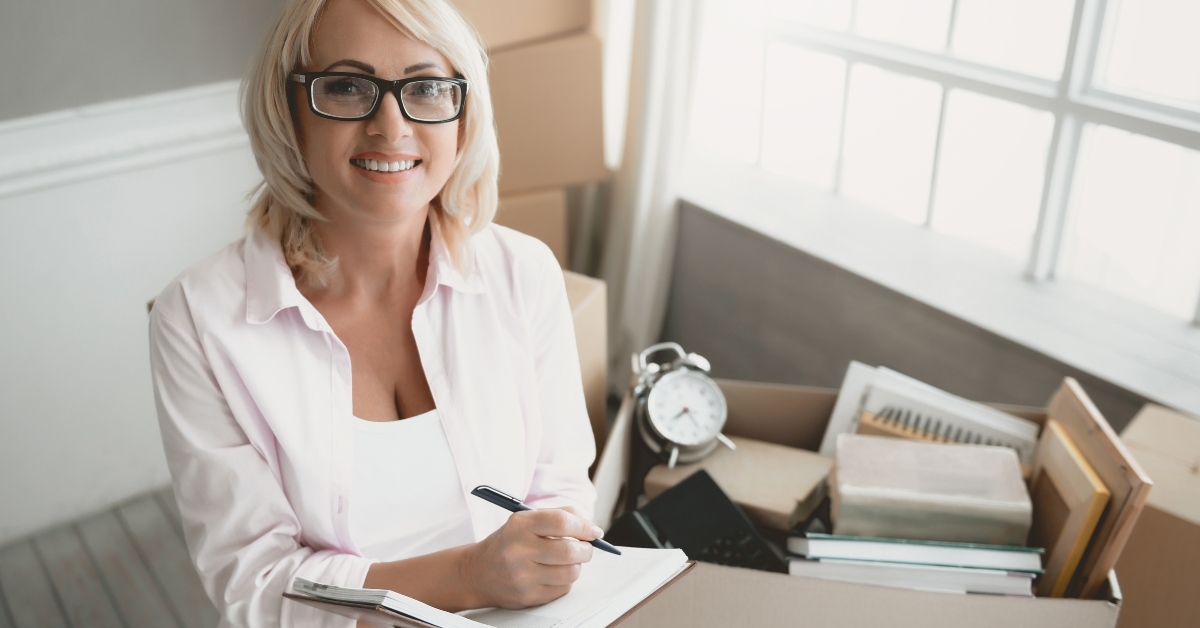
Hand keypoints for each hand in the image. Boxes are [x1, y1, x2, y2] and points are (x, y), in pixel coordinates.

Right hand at [460, 506, 602, 608]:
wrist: (477, 573)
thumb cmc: (508, 543)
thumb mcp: (525, 520)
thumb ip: (558, 516)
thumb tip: (591, 528)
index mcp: (520, 525)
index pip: (562, 522)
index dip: (584, 526)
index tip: (594, 532)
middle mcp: (519, 550)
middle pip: (569, 550)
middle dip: (586, 549)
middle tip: (586, 548)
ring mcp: (522, 576)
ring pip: (570, 572)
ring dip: (576, 566)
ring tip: (567, 561)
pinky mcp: (528, 596)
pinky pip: (562, 589)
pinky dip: (565, 581)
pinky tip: (552, 574)